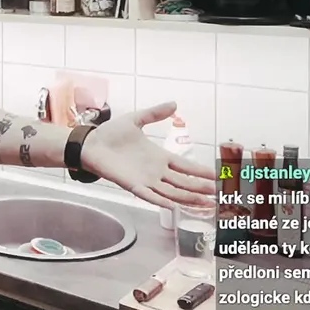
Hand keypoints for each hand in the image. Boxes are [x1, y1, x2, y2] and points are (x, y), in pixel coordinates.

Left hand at [80, 101, 216, 209]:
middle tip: (219, 195)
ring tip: (206, 204)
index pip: (185, 166)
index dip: (201, 171)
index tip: (218, 176)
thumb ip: (155, 113)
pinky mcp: (132, 185)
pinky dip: (161, 201)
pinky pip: (150, 196)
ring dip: (188, 199)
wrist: (90, 143)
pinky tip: (174, 206)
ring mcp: (146, 180)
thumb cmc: (111, 134)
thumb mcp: (136, 119)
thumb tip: (174, 103)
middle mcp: (156, 171)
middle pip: (184, 183)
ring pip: (172, 192)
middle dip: (201, 188)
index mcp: (159, 156)